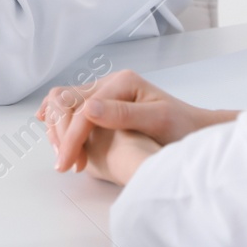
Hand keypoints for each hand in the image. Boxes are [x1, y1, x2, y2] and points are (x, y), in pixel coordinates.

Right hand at [37, 69, 237, 177]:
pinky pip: (71, 105)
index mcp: (122, 82)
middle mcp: (111, 81)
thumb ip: (123, 114)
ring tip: (64, 157)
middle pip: (67, 101)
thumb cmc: (180, 126)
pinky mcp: (103, 101)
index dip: (72, 138)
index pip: (83, 109)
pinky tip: (51, 130)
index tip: (67, 165)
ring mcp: (105, 90)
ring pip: (65, 102)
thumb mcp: (157, 120)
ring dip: (58, 128)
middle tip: (65, 164)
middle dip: (61, 134)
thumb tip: (88, 109)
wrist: (194, 128)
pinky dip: (59, 118)